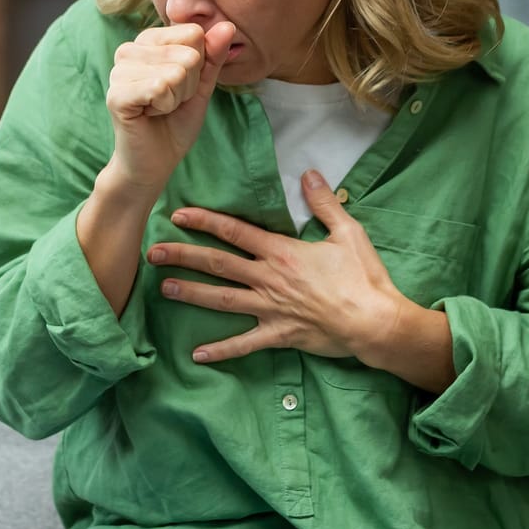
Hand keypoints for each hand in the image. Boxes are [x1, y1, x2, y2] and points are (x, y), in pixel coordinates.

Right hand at [103, 21, 236, 194]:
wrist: (155, 162)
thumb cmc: (175, 122)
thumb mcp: (202, 86)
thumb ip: (213, 56)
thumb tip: (227, 26)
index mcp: (148, 41)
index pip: (193, 34)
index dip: (198, 66)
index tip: (181, 86)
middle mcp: (129, 49)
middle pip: (188, 54)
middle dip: (188, 86)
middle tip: (170, 102)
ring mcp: (118, 71)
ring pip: (175, 72)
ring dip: (176, 98)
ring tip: (160, 108)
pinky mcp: (116, 94)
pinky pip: (159, 88)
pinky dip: (164, 106)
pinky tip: (150, 114)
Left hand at [148, 169, 411, 364]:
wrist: (375, 321)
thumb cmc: (363, 277)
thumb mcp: (347, 232)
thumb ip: (324, 203)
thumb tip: (310, 174)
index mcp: (282, 252)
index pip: (235, 232)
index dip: (204, 221)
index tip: (178, 215)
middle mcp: (269, 278)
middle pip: (218, 264)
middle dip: (183, 256)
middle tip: (153, 253)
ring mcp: (271, 308)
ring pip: (222, 300)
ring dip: (191, 294)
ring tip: (164, 289)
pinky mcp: (279, 334)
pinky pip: (244, 344)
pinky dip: (221, 350)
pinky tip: (197, 354)